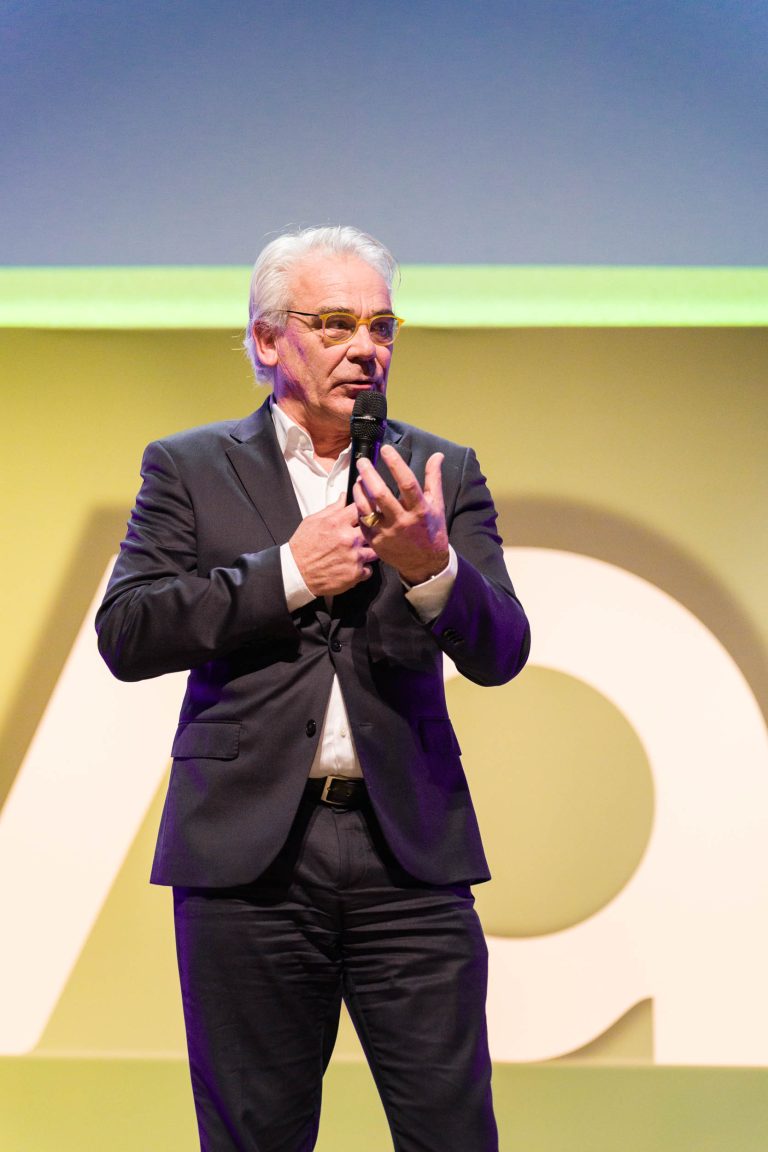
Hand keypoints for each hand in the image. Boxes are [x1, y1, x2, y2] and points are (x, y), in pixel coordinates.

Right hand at [288, 496, 377, 596]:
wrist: (296, 573)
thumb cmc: (302, 548)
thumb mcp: (312, 521)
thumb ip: (332, 509)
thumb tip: (344, 497)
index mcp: (337, 523)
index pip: (361, 508)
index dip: (365, 509)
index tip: (365, 513)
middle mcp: (348, 539)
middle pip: (373, 529)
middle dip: (370, 531)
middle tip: (364, 534)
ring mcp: (354, 557)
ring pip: (375, 550)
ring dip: (368, 550)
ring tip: (358, 552)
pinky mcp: (355, 573)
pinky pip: (369, 569)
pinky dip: (363, 568)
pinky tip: (353, 566)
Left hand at [354, 446, 449, 584]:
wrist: (425, 563)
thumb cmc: (431, 529)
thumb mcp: (437, 504)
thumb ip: (434, 478)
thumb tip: (437, 455)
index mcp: (420, 510)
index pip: (407, 483)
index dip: (395, 464)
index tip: (386, 449)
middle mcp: (403, 521)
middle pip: (381, 494)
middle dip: (369, 474)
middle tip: (362, 461)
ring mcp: (387, 532)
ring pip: (367, 507)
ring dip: (360, 490)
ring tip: (359, 478)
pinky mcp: (376, 541)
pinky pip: (362, 521)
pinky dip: (359, 506)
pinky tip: (358, 496)